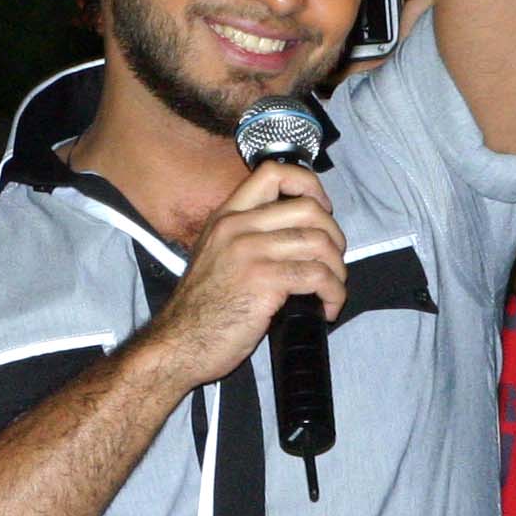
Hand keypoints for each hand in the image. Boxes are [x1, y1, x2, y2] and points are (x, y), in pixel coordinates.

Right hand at [150, 161, 346, 387]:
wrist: (178, 343)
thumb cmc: (201, 308)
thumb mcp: (215, 255)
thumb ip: (247, 237)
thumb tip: (297, 235)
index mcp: (226, 217)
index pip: (273, 172)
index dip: (308, 185)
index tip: (321, 211)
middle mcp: (237, 227)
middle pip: (308, 209)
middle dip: (334, 236)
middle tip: (332, 262)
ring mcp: (249, 252)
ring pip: (318, 242)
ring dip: (337, 270)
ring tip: (331, 290)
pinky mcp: (263, 281)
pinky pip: (317, 276)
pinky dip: (333, 294)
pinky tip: (326, 309)